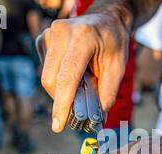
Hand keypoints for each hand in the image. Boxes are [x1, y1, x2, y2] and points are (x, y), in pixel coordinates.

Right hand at [38, 14, 129, 132]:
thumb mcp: (118, 66)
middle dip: (63, 101)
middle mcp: (61, 32)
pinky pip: (46, 71)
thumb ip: (108, 93)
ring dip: (62, 90)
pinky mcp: (42, 40)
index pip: (67, 77)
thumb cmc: (113, 42)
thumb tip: (98, 118)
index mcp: (82, 37)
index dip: (62, 105)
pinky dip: (58, 80)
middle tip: (79, 110)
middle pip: (51, 81)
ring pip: (47, 78)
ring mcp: (48, 34)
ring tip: (82, 82)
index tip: (58, 126)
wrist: (106, 19)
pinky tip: (73, 73)